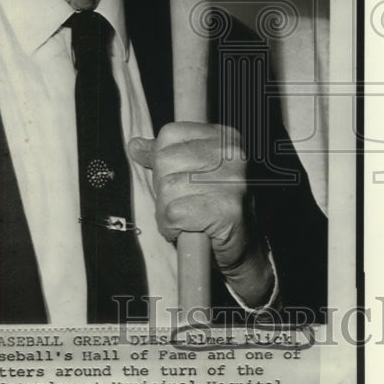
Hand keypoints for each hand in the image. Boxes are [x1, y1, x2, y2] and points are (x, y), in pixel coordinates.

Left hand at [127, 122, 272, 307]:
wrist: (247, 249)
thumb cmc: (217, 208)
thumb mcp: (194, 172)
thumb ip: (166, 157)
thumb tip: (136, 145)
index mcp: (224, 137)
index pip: (170, 135)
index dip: (162, 161)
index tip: (177, 179)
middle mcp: (231, 154)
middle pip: (165, 161)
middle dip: (164, 189)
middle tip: (185, 204)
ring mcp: (232, 182)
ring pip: (166, 189)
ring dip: (167, 212)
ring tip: (188, 219)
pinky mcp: (226, 210)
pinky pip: (173, 213)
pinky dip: (172, 227)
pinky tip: (188, 230)